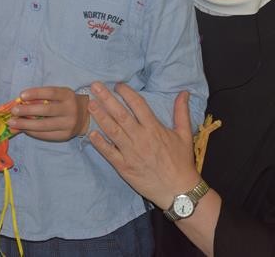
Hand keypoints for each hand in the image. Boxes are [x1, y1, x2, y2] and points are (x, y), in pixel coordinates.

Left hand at [9, 86, 88, 141]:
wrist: (84, 117)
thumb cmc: (64, 103)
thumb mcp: (58, 95)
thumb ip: (42, 97)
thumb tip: (20, 102)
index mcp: (67, 95)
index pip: (51, 92)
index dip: (36, 93)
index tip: (21, 96)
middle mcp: (70, 109)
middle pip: (47, 110)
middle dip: (27, 111)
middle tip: (14, 111)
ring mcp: (69, 124)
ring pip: (44, 125)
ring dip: (26, 124)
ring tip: (13, 123)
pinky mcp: (65, 135)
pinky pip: (45, 135)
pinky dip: (32, 132)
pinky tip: (23, 129)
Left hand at [87, 82, 197, 208]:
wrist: (178, 190)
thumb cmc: (181, 162)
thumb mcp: (184, 134)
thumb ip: (182, 112)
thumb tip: (184, 92)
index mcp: (154, 128)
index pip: (138, 105)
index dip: (127, 93)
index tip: (118, 85)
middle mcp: (140, 138)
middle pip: (121, 114)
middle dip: (107, 99)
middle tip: (95, 86)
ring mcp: (131, 153)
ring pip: (112, 131)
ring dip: (100, 117)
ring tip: (90, 104)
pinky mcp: (124, 167)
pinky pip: (109, 153)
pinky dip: (100, 144)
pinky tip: (90, 134)